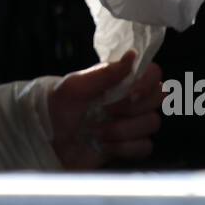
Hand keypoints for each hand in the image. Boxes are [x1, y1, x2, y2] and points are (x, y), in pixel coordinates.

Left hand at [47, 52, 163, 169]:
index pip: (153, 73)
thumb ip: (106, 73)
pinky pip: (145, 146)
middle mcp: (127, 100)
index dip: (147, 83)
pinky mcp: (127, 146)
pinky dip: (124, 148)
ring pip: (151, 123)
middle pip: (159, 98)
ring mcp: (129, 123)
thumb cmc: (55, 108)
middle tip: (107, 110)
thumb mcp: (75, 86)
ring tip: (97, 130)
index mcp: (117, 81)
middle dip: (133, 107)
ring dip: (123, 130)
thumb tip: (133, 56)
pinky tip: (104, 145)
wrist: (44, 141)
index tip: (130, 92)